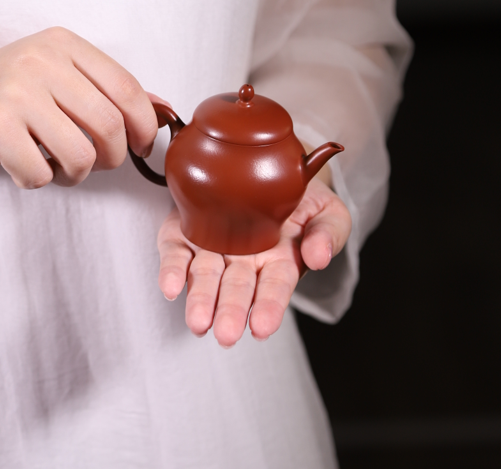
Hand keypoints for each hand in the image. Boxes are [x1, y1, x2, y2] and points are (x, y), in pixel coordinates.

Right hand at [0, 27, 157, 187]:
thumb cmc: (2, 97)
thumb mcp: (55, 78)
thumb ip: (107, 91)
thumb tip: (164, 109)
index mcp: (63, 45)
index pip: (128, 88)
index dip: (145, 126)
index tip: (142, 146)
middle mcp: (40, 61)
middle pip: (110, 125)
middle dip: (113, 158)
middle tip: (97, 163)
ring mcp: (14, 91)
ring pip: (81, 154)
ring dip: (77, 174)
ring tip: (59, 168)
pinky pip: (41, 173)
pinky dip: (39, 181)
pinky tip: (24, 167)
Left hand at [157, 177, 351, 346]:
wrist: (265, 166)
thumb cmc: (300, 196)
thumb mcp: (328, 211)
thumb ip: (329, 234)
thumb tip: (320, 258)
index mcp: (280, 261)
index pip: (275, 288)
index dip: (269, 307)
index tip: (262, 327)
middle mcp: (244, 261)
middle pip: (236, 289)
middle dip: (231, 311)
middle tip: (226, 333)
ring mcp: (213, 248)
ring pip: (204, 276)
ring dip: (200, 299)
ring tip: (198, 322)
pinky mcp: (185, 232)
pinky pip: (176, 252)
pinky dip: (171, 269)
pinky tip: (171, 286)